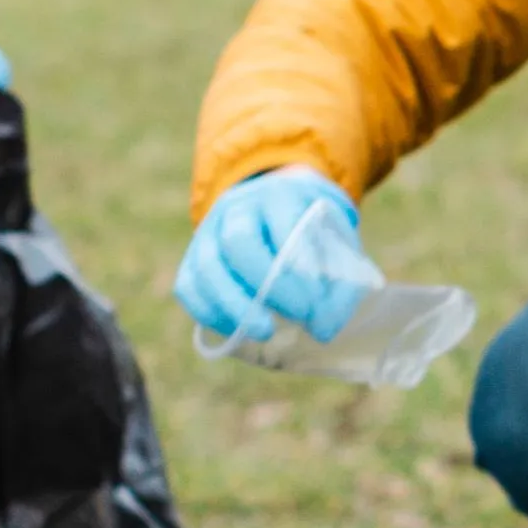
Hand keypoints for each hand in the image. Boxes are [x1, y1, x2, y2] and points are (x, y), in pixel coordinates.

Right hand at [174, 167, 375, 343]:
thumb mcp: (338, 245)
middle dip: (267, 284)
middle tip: (298, 315)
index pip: (283, 224)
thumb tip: (324, 329)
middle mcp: (237, 207)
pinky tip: (236, 332)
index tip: (318, 299)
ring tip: (264, 332)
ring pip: (206, 265)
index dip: (300, 267)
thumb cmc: (313, 235)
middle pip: (238, 240)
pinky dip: (208, 313)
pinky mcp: (191, 259)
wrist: (281, 212)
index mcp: (279, 195)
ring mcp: (208, 231)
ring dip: (234, 305)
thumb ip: (340, 283)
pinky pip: (187, 286)